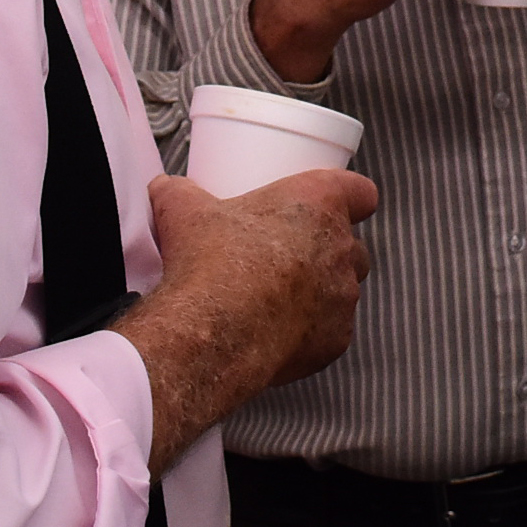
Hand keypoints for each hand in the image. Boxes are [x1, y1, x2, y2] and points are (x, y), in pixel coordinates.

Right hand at [117, 168, 377, 471]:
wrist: (213, 331)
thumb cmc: (209, 261)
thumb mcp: (184, 210)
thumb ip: (179, 191)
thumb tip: (164, 188)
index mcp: (319, 203)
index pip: (361, 192)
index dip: (351, 197)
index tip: (334, 204)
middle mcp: (342, 247)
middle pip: (353, 245)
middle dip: (328, 251)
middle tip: (290, 257)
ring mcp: (343, 296)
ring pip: (344, 290)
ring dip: (321, 292)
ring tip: (280, 298)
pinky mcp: (337, 339)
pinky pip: (332, 331)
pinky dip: (311, 332)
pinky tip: (278, 332)